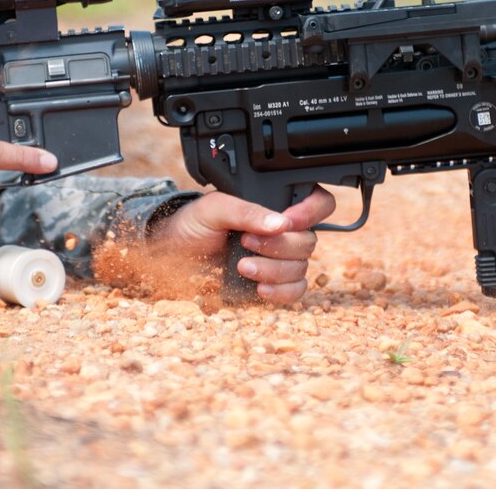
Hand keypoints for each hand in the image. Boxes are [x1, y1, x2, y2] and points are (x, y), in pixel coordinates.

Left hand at [152, 186, 336, 303]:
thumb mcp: (214, 208)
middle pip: (309, 240)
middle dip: (279, 246)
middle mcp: (286, 231)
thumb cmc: (196, 224)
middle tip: (246, 241)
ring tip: (243, 266)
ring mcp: (283, 258)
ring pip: (302, 268)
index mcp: (278, 204)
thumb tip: (280, 223)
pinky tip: (259, 289)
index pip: (318, 203)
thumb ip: (246, 211)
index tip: (287, 221)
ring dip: (273, 270)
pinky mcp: (276, 283)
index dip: (311, 212)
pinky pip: (296, 291)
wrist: (176, 255)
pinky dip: (281, 292)